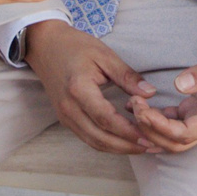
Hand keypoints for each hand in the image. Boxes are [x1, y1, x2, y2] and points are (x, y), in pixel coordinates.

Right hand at [25, 21, 158, 154]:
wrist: (45, 46)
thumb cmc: (75, 46)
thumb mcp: (105, 55)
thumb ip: (127, 76)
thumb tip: (150, 93)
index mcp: (79, 89)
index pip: (106, 119)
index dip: (128, 131)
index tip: (149, 136)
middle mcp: (69, 108)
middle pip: (100, 138)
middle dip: (127, 146)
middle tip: (151, 146)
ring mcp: (64, 116)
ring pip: (93, 142)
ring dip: (118, 149)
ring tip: (142, 147)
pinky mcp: (65, 119)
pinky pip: (87, 137)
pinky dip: (107, 143)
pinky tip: (124, 141)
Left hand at [128, 34, 196, 153]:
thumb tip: (180, 85)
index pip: (186, 133)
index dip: (161, 127)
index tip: (143, 109)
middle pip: (175, 142)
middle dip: (151, 131)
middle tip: (135, 108)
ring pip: (172, 137)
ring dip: (151, 128)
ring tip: (133, 107)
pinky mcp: (195, 109)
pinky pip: (171, 123)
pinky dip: (154, 119)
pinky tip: (140, 106)